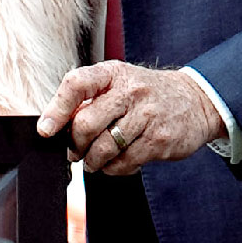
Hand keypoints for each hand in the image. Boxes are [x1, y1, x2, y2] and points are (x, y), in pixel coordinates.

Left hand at [35, 61, 229, 175]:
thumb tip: (55, 126)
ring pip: (104, 148)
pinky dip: (114, 168)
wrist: (195, 101)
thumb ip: (89, 99)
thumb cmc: (146, 94)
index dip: (56, 109)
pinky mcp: (159, 140)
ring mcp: (147, 116)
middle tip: (74, 152)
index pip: (76, 84)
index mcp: (113, 73)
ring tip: (94, 161)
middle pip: (86, 124)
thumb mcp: (119, 83)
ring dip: (92, 161)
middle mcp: (131, 91)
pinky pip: (125, 162)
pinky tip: (117, 162)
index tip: (46, 130)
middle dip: (74, 145)